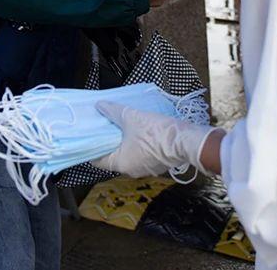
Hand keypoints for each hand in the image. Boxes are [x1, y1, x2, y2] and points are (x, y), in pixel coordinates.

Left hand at [92, 101, 219, 176]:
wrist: (185, 140)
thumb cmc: (156, 132)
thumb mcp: (131, 117)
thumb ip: (113, 111)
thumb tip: (100, 106)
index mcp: (121, 163)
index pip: (97, 160)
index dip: (92, 147)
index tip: (90, 136)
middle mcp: (131, 170)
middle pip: (113, 156)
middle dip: (110, 141)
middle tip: (106, 126)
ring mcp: (146, 169)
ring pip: (129, 155)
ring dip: (125, 142)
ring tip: (123, 125)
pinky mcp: (158, 164)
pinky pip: (142, 155)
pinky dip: (138, 145)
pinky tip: (140, 131)